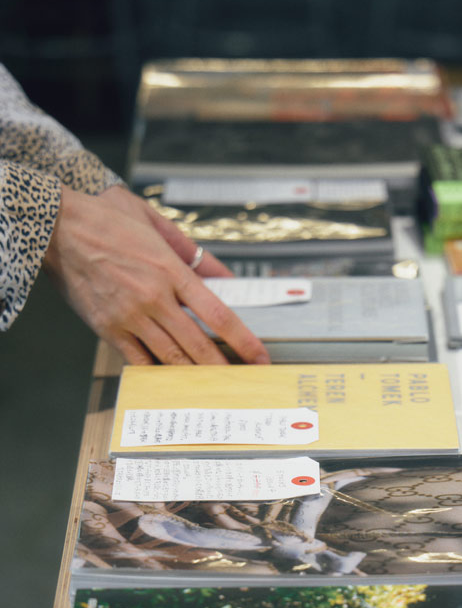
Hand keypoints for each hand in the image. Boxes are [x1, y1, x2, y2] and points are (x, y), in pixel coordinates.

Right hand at [43, 184, 270, 365]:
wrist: (56, 227)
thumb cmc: (105, 220)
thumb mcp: (155, 223)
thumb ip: (194, 253)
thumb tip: (225, 277)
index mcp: (170, 269)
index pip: (218, 313)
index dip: (243, 340)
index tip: (259, 356)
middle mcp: (153, 296)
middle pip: (198, 343)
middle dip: (224, 367)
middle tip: (241, 382)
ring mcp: (129, 315)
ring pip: (171, 356)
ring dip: (195, 375)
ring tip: (213, 387)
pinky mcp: (107, 328)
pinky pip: (138, 359)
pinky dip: (157, 372)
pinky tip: (172, 379)